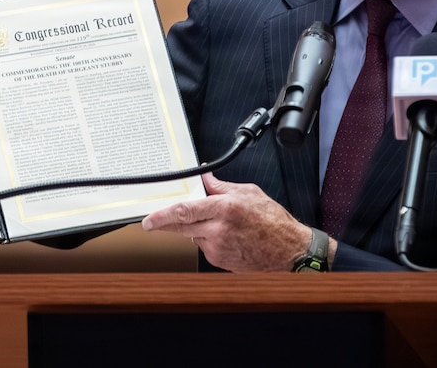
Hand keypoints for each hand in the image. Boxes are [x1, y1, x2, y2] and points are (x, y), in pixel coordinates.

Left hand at [142, 173, 321, 272]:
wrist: (287, 250)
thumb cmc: (272, 222)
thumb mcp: (249, 193)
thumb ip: (221, 186)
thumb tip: (205, 177)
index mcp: (225, 208)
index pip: (185, 210)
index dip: (162, 215)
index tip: (149, 219)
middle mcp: (218, 229)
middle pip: (181, 226)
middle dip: (164, 224)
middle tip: (153, 222)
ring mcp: (217, 247)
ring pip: (192, 235)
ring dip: (193, 228)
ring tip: (216, 223)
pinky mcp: (219, 260)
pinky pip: (203, 246)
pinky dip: (206, 238)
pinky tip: (224, 235)